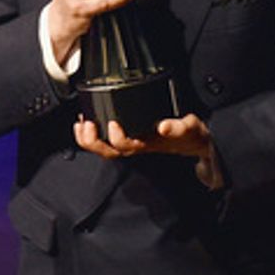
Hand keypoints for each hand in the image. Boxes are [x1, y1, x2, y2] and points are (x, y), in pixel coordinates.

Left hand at [74, 113, 219, 186]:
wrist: (194, 141)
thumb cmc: (190, 135)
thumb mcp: (190, 128)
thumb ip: (179, 127)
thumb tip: (163, 126)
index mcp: (148, 143)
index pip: (127, 146)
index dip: (116, 137)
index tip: (113, 122)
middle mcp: (137, 145)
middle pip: (108, 152)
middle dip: (92, 141)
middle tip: (86, 124)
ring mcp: (131, 143)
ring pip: (104, 149)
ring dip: (88, 139)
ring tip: (81, 123)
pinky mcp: (129, 137)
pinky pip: (106, 141)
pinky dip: (93, 133)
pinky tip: (87, 122)